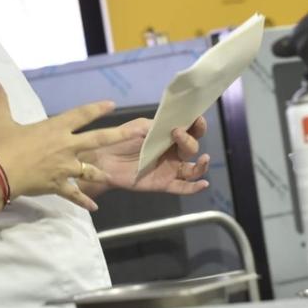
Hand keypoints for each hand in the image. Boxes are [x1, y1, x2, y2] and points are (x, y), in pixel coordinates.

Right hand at [0, 79, 141, 211]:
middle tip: (140, 132)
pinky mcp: (59, 185)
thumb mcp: (2, 120)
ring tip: (110, 175)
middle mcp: (66, 145)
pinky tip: (95, 207)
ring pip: (90, 169)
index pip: (81, 115)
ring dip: (101, 172)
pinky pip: (75, 194)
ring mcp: (65, 167)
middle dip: (121, 135)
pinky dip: (84, 201)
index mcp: (55, 128)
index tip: (111, 105)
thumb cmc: (3, 145)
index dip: (97, 108)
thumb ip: (0, 100)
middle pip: (99, 138)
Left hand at [82, 116, 210, 198]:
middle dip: (189, 140)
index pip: (190, 130)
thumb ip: (158, 126)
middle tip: (176, 133)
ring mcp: (170, 169)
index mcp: (169, 136)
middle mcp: (174, 152)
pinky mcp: (164, 183)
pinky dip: (195, 188)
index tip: (197, 119)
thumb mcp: (140, 127)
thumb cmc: (120, 140)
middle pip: (192, 147)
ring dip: (202, 165)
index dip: (197, 125)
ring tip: (204, 159)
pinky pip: (183, 188)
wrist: (103, 159)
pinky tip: (203, 185)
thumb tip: (176, 124)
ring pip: (193, 169)